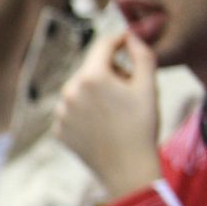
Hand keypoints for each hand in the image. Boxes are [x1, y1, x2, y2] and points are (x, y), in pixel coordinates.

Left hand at [54, 28, 162, 198]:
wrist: (126, 169)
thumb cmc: (141, 126)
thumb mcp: (148, 86)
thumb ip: (141, 54)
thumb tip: (131, 36)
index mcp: (90, 77)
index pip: (102, 45)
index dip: (118, 40)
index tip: (128, 41)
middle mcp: (68, 91)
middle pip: (91, 69)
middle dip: (110, 71)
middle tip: (130, 87)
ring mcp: (60, 112)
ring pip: (80, 90)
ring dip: (96, 92)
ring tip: (116, 111)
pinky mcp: (58, 129)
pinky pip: (73, 111)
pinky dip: (86, 112)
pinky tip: (103, 125)